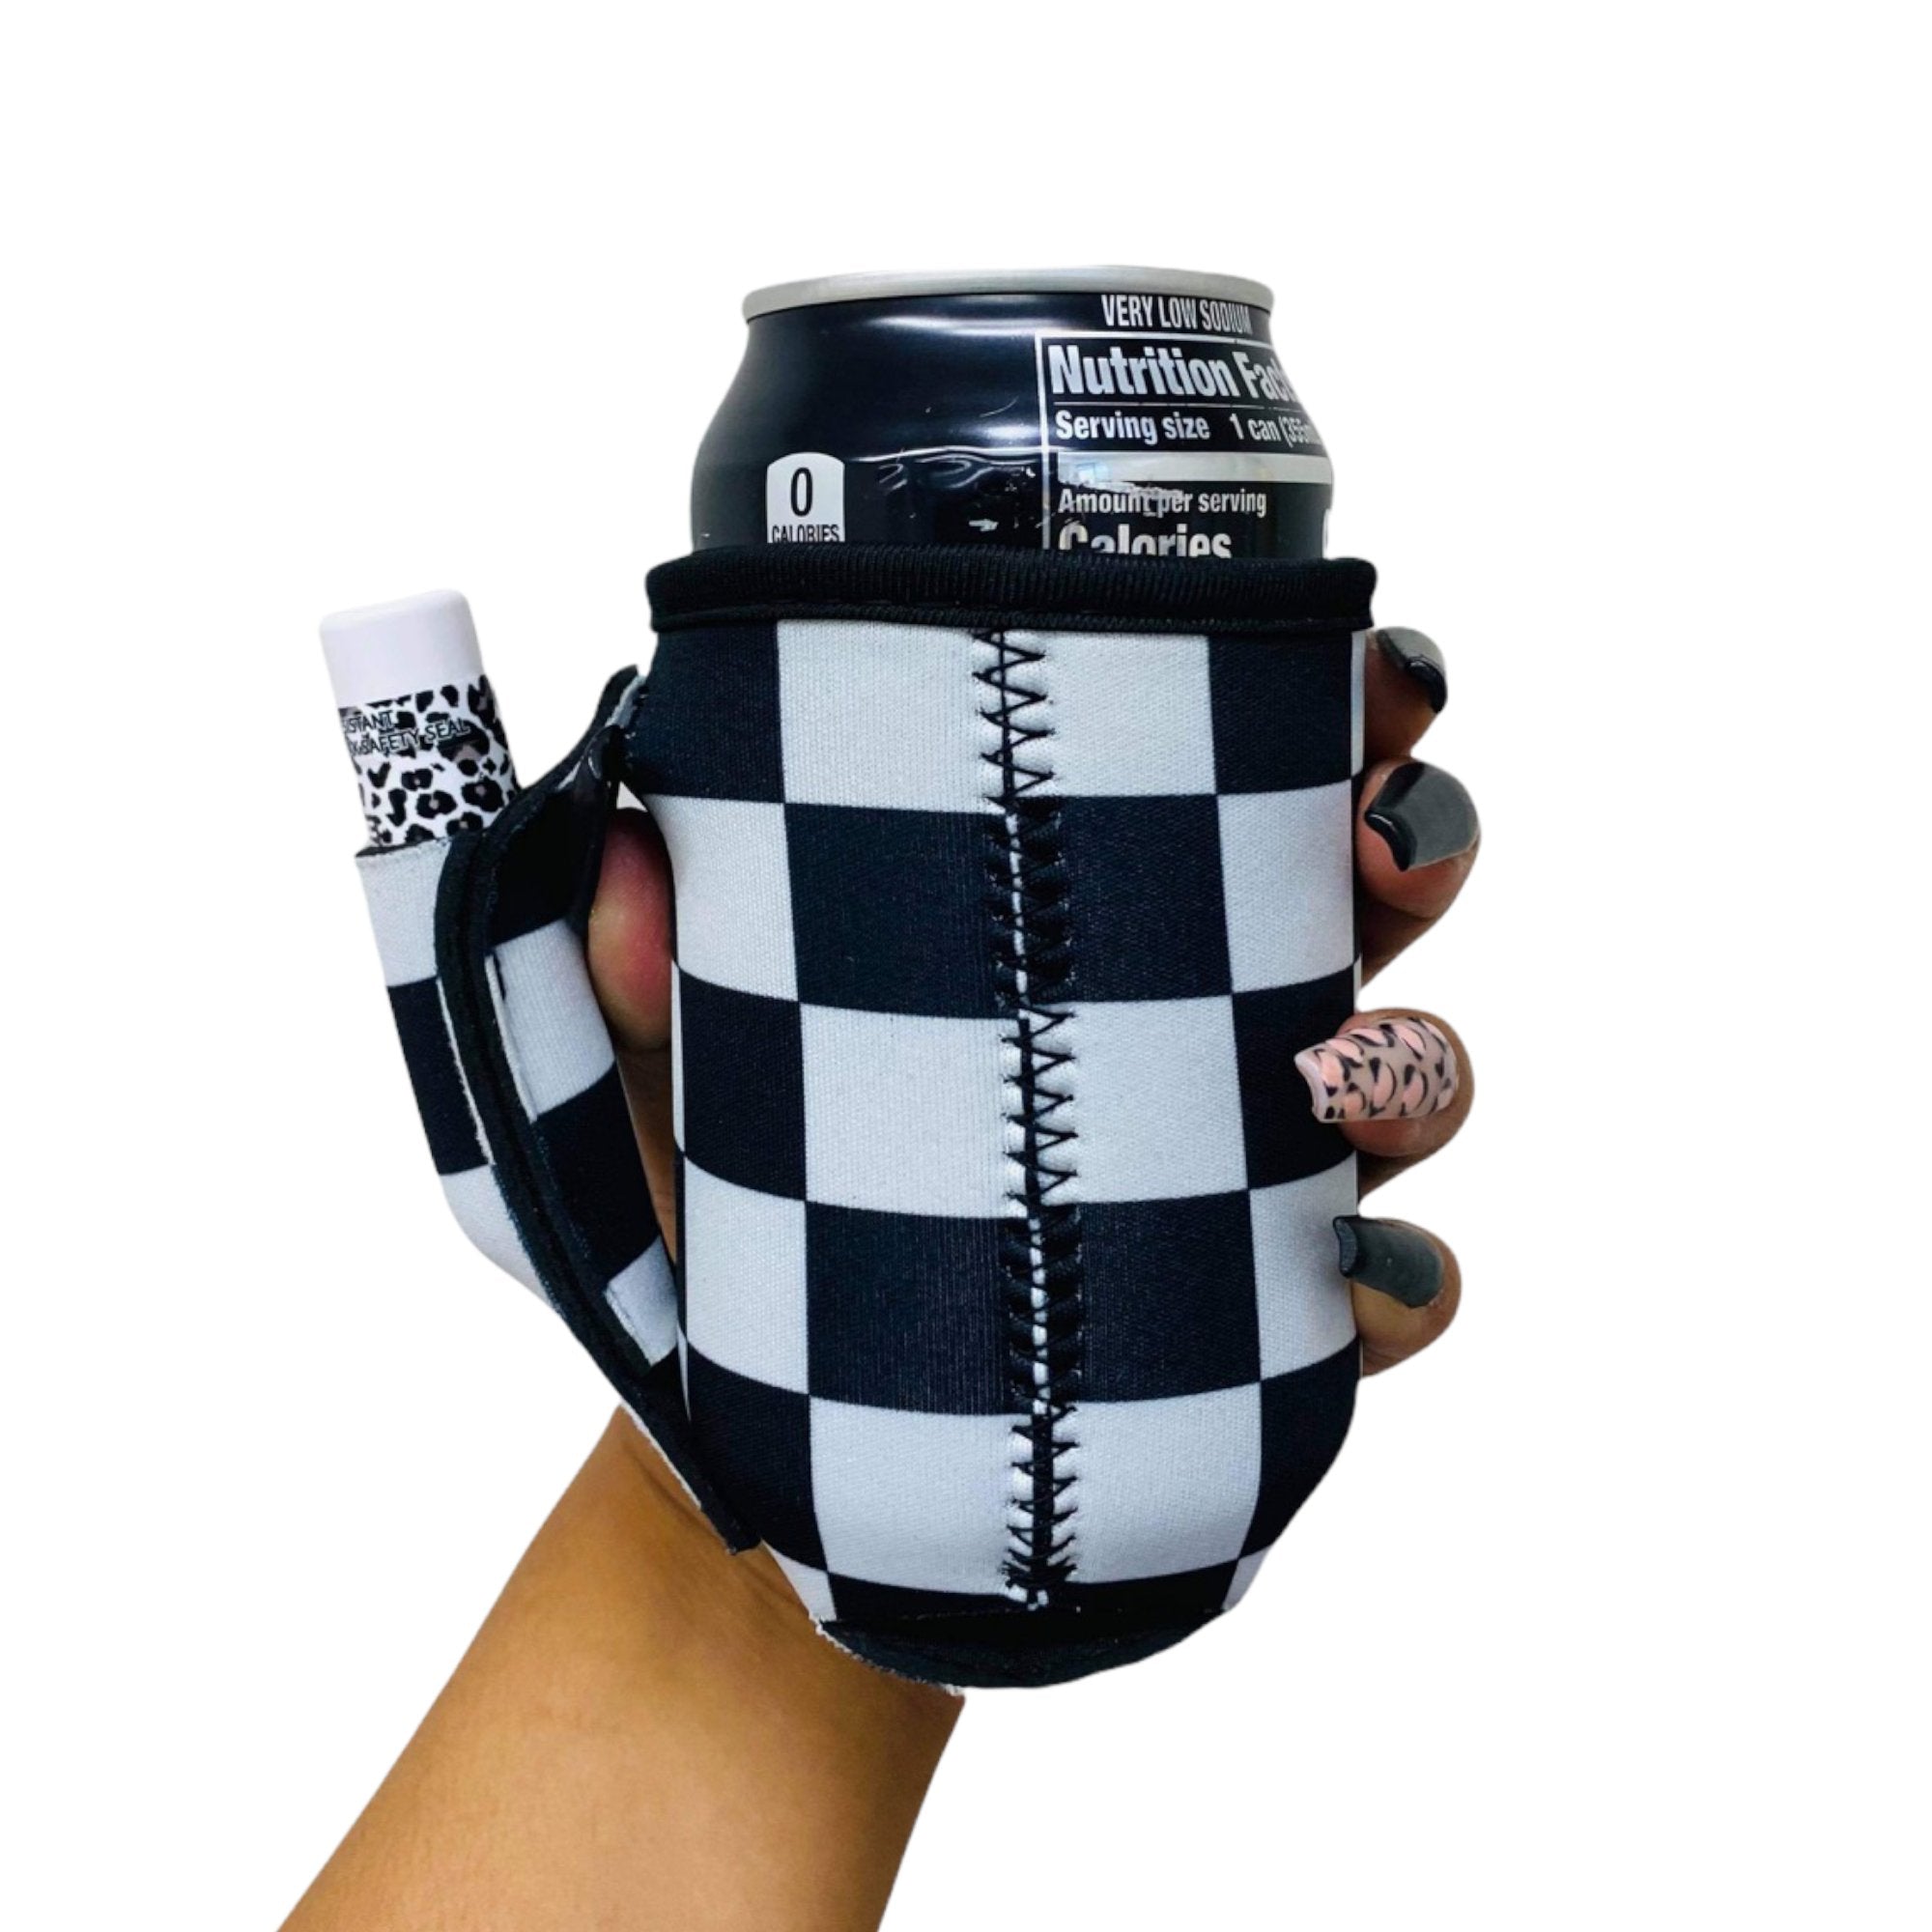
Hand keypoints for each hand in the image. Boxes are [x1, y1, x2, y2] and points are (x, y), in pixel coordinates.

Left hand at [588, 625, 1474, 1384]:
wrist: (751, 1441)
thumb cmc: (728, 1215)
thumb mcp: (658, 1075)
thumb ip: (626, 965)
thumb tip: (623, 856)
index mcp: (1077, 919)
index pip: (1228, 774)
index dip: (1328, 707)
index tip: (1357, 674)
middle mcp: (1187, 1022)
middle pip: (1368, 894)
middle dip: (1419, 836)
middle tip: (1378, 835)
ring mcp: (1241, 1175)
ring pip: (1412, 1077)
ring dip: (1420, 1060)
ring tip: (1328, 1080)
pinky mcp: (1254, 1326)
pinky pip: (1387, 1294)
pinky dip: (1401, 1280)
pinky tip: (1353, 1273)